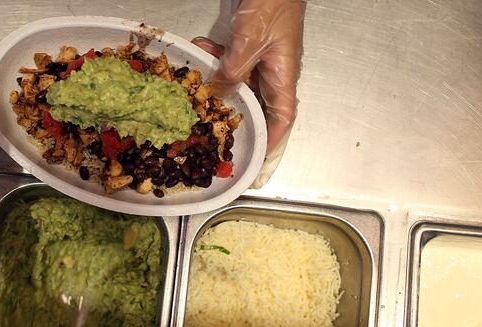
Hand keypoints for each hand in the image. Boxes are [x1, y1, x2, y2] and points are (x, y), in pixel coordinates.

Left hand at [194, 0, 305, 152]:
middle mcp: (275, 71)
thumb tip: (219, 95)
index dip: (271, 140)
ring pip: (239, 82)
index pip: (282, 118)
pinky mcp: (251, 44)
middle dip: (234, 115)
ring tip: (198, 84)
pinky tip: (201, 50)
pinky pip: (232, 60)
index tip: (256, 157)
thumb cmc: (273, 3)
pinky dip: (217, 58)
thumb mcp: (248, 42)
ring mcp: (263, 57)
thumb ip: (233, 72)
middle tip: (213, 128)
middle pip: (257, 104)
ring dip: (219, 82)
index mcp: (283, 76)